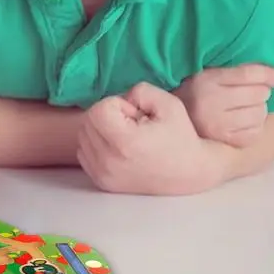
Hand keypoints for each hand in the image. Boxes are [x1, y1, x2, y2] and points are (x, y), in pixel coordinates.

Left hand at [77, 82, 222, 195]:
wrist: (190, 174)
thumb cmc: (181, 137)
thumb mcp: (168, 104)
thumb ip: (140, 91)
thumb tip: (120, 99)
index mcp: (125, 142)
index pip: (98, 109)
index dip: (117, 105)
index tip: (136, 115)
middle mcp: (109, 161)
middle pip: (88, 121)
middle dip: (108, 116)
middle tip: (133, 125)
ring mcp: (103, 174)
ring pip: (83, 136)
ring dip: (101, 130)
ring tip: (126, 137)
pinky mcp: (101, 182)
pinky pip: (83, 152)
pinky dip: (96, 145)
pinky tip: (118, 148)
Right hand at [176, 64, 273, 146]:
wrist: (172, 122)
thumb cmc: (197, 94)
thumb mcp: (210, 75)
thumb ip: (239, 71)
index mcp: (206, 80)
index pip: (249, 74)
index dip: (269, 74)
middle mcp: (210, 102)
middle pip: (259, 93)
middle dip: (258, 92)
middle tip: (244, 95)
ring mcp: (217, 124)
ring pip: (259, 113)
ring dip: (257, 109)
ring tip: (242, 109)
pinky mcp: (224, 141)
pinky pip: (255, 132)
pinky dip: (253, 126)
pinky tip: (240, 123)